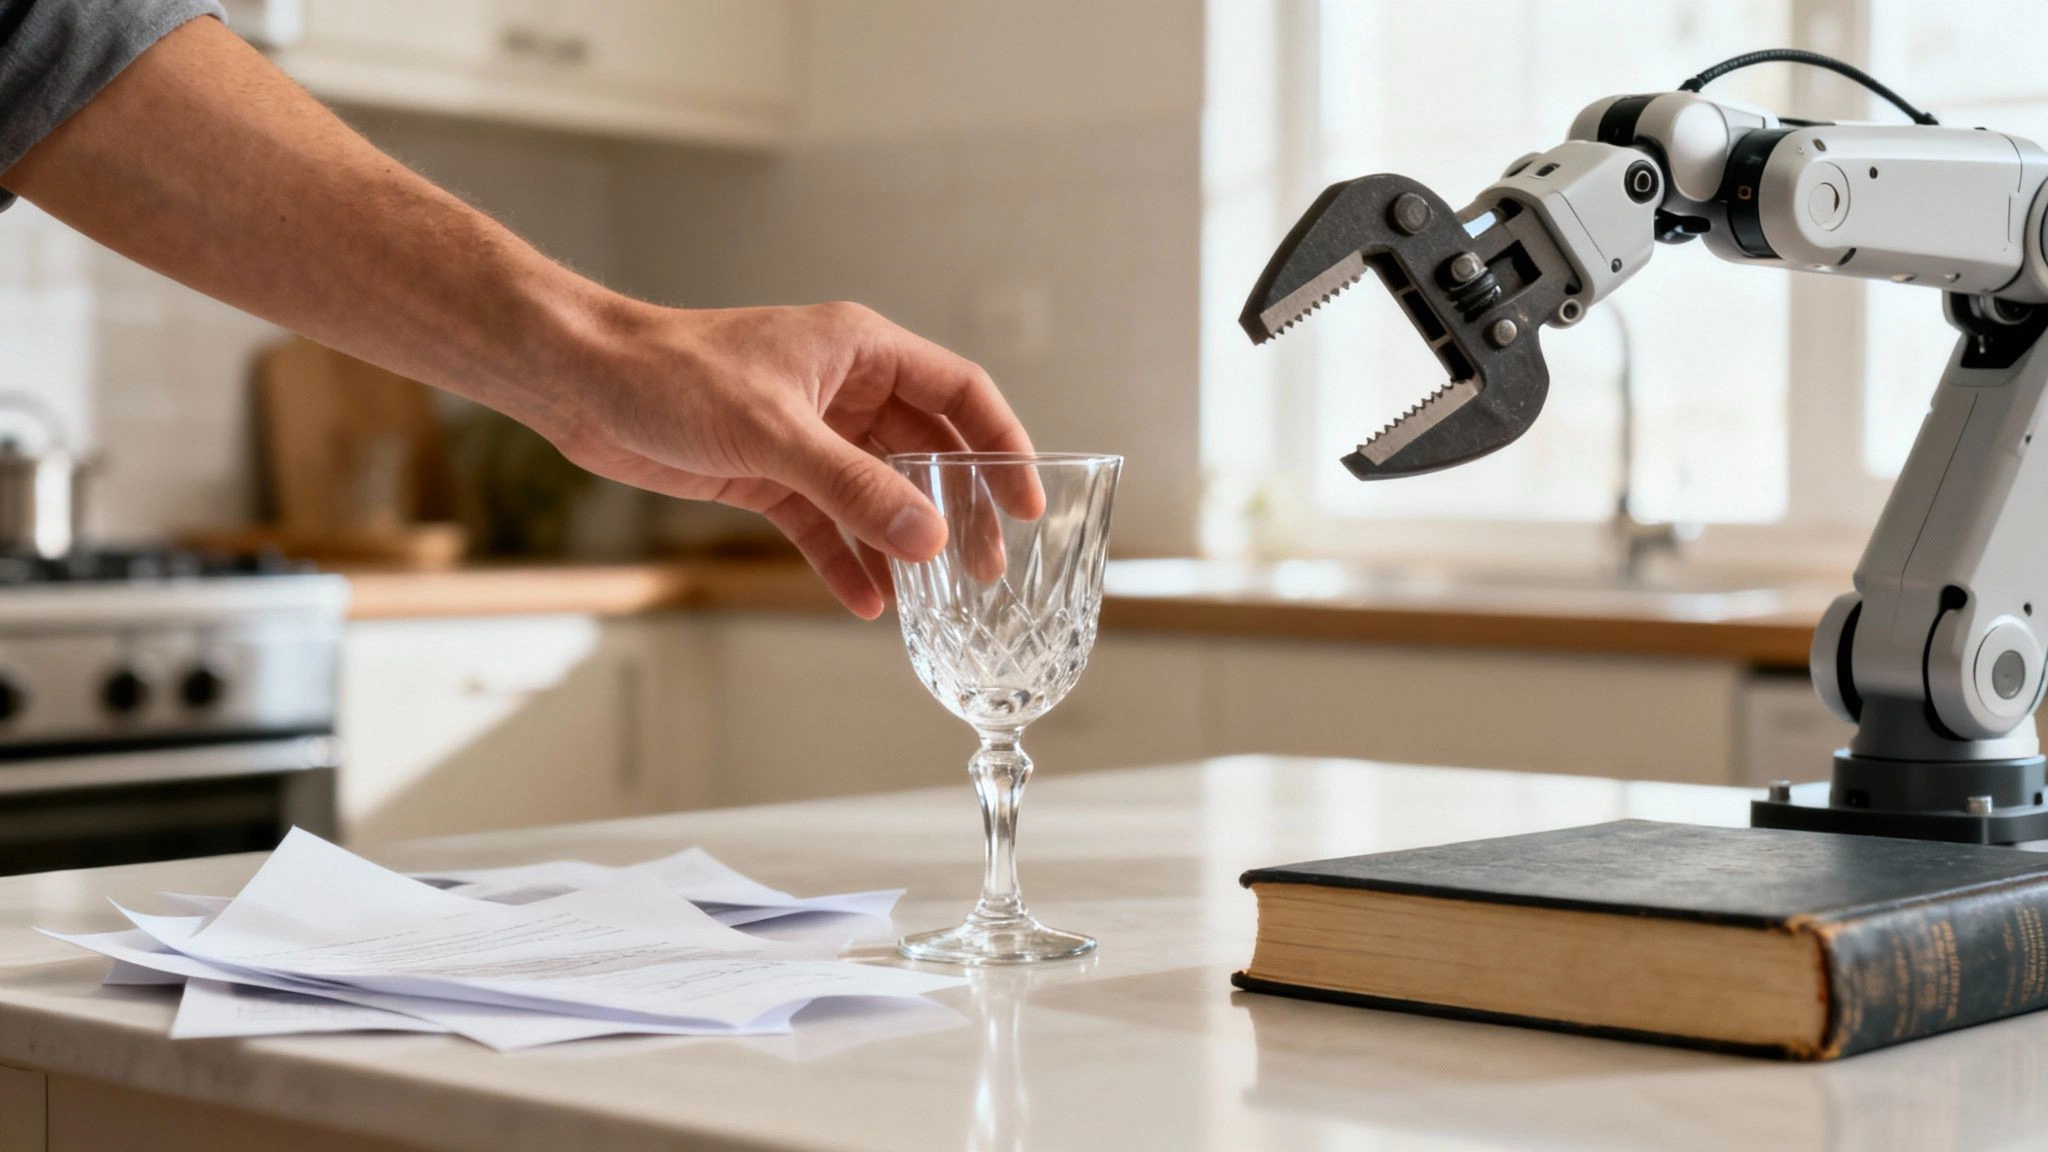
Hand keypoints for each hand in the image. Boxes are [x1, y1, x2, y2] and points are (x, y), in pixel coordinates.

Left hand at [547, 301, 1042, 617]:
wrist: (582, 383)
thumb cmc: (672, 374)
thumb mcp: (776, 433)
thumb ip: (855, 489)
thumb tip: (929, 540)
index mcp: (861, 350)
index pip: (961, 392)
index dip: (1003, 444)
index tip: (1029, 502)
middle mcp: (844, 390)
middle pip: (927, 451)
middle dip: (958, 510)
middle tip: (986, 569)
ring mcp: (808, 434)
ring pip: (877, 495)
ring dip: (903, 544)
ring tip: (937, 598)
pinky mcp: (768, 474)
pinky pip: (824, 523)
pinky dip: (846, 560)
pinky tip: (866, 602)